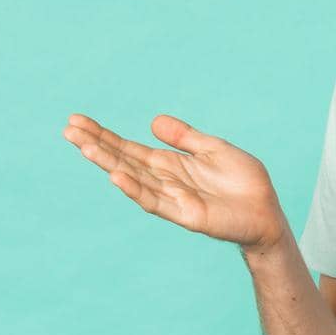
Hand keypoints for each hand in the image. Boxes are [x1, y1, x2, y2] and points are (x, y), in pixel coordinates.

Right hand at [62, 112, 288, 252]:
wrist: (267, 211)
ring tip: (83, 147)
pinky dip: (135, 189)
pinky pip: (155, 201)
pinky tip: (115, 176)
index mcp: (170, 164)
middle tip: (68, 129)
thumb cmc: (243, 182)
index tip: (77, 120)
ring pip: (133, 179)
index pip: (129, 149)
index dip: (104, 136)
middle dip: (96, 146)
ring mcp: (173, 198)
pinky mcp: (186, 214)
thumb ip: (184, 137)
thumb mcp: (213, 149)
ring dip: (108, 164)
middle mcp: (165, 181)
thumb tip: (153, 121)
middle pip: (123, 161)